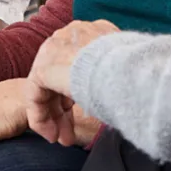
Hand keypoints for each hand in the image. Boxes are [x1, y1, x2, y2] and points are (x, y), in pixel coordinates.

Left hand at [26, 20, 118, 145]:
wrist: (128, 71)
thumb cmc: (136, 73)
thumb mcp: (124, 68)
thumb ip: (112, 71)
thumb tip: (117, 88)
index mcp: (90, 31)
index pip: (75, 59)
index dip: (76, 89)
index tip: (83, 113)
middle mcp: (70, 34)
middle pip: (57, 72)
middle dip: (62, 106)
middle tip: (70, 131)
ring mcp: (55, 48)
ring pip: (45, 84)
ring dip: (52, 114)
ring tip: (61, 139)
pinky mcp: (44, 67)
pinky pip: (35, 94)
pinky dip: (41, 116)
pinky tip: (52, 135)